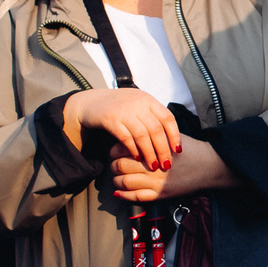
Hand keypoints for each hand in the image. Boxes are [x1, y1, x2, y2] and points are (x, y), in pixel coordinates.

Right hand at [65, 87, 179, 174]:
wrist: (90, 102)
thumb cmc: (119, 107)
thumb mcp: (138, 105)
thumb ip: (152, 115)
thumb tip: (172, 136)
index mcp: (148, 100)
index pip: (168, 118)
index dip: (175, 135)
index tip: (178, 151)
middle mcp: (138, 103)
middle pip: (156, 129)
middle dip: (163, 149)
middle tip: (167, 165)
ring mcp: (123, 111)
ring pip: (142, 135)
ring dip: (150, 153)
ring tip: (154, 166)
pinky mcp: (110, 119)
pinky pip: (126, 138)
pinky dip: (133, 150)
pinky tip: (138, 158)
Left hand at [109, 136, 232, 202]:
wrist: (208, 166)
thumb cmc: (189, 150)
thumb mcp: (170, 136)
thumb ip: (152, 134)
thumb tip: (132, 131)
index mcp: (152, 149)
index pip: (123, 149)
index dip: (115, 150)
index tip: (114, 151)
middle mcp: (151, 166)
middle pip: (120, 166)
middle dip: (113, 165)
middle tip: (114, 164)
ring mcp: (154, 182)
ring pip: (124, 182)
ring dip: (116, 180)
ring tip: (117, 178)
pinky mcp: (159, 195)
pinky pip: (135, 197)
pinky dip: (124, 195)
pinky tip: (119, 193)